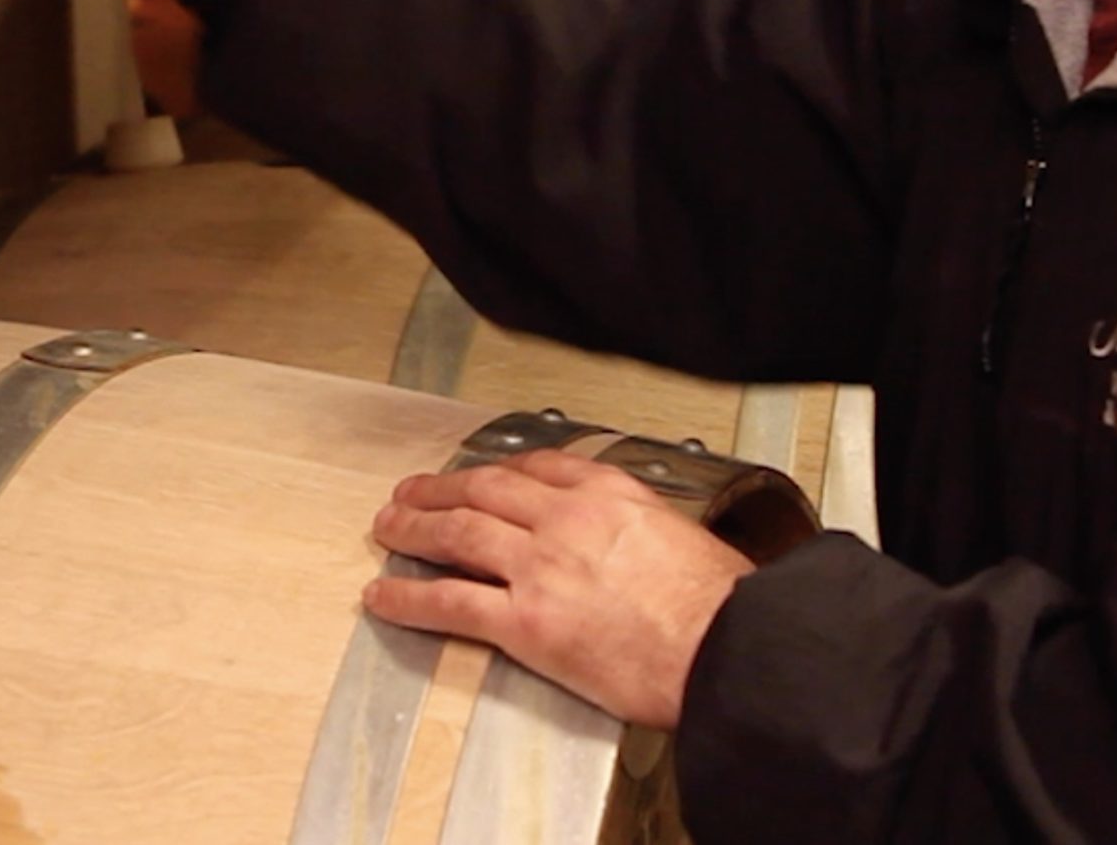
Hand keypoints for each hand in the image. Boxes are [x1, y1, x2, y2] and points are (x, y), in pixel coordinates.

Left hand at [365, 449, 752, 728]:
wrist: (731, 649)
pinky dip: (408, 598)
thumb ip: (646, 534)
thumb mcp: (688, 540)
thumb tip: (641, 550)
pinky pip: (450, 602)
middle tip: (412, 493)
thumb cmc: (724, 607)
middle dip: (439, 490)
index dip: (497, 472)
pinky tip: (385, 597)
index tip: (481, 475)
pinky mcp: (526, 622)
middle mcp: (566, 521)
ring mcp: (541, 568)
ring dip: (413, 528)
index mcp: (610, 496)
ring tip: (389, 529)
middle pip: (483, 491)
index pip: (538, 468)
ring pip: (456, 534)